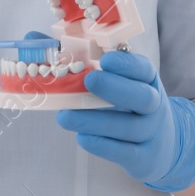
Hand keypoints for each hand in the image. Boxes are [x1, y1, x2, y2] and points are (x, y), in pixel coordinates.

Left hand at [54, 49, 194, 192]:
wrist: (161, 146)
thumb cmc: (126, 105)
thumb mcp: (112, 80)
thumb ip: (74, 58)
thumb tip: (32, 38)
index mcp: (146, 80)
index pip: (143, 69)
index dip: (126, 64)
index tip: (105, 59)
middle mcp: (153, 105)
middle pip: (141, 96)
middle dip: (115, 88)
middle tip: (88, 80)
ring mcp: (151, 133)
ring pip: (127, 127)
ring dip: (95, 121)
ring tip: (65, 117)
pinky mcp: (144, 158)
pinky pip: (124, 152)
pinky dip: (102, 145)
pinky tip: (82, 138)